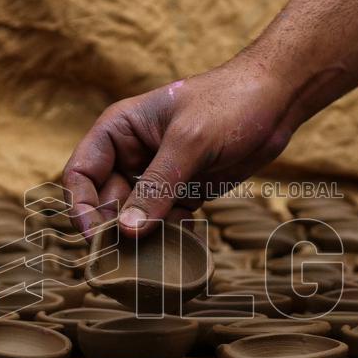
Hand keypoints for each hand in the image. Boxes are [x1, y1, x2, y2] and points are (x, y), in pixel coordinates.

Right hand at [64, 0, 357, 238]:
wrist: (277, 100)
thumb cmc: (230, 104)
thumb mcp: (190, 143)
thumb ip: (156, 187)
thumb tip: (126, 232)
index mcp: (118, 130)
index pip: (80, 174)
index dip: (81, 207)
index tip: (96, 237)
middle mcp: (131, 154)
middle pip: (105, 202)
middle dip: (115, 229)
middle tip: (130, 257)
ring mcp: (157, 176)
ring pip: (134, 217)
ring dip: (143, 238)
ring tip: (160, 252)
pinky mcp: (184, 192)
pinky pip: (163, 222)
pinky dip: (170, 235)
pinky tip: (186, 238)